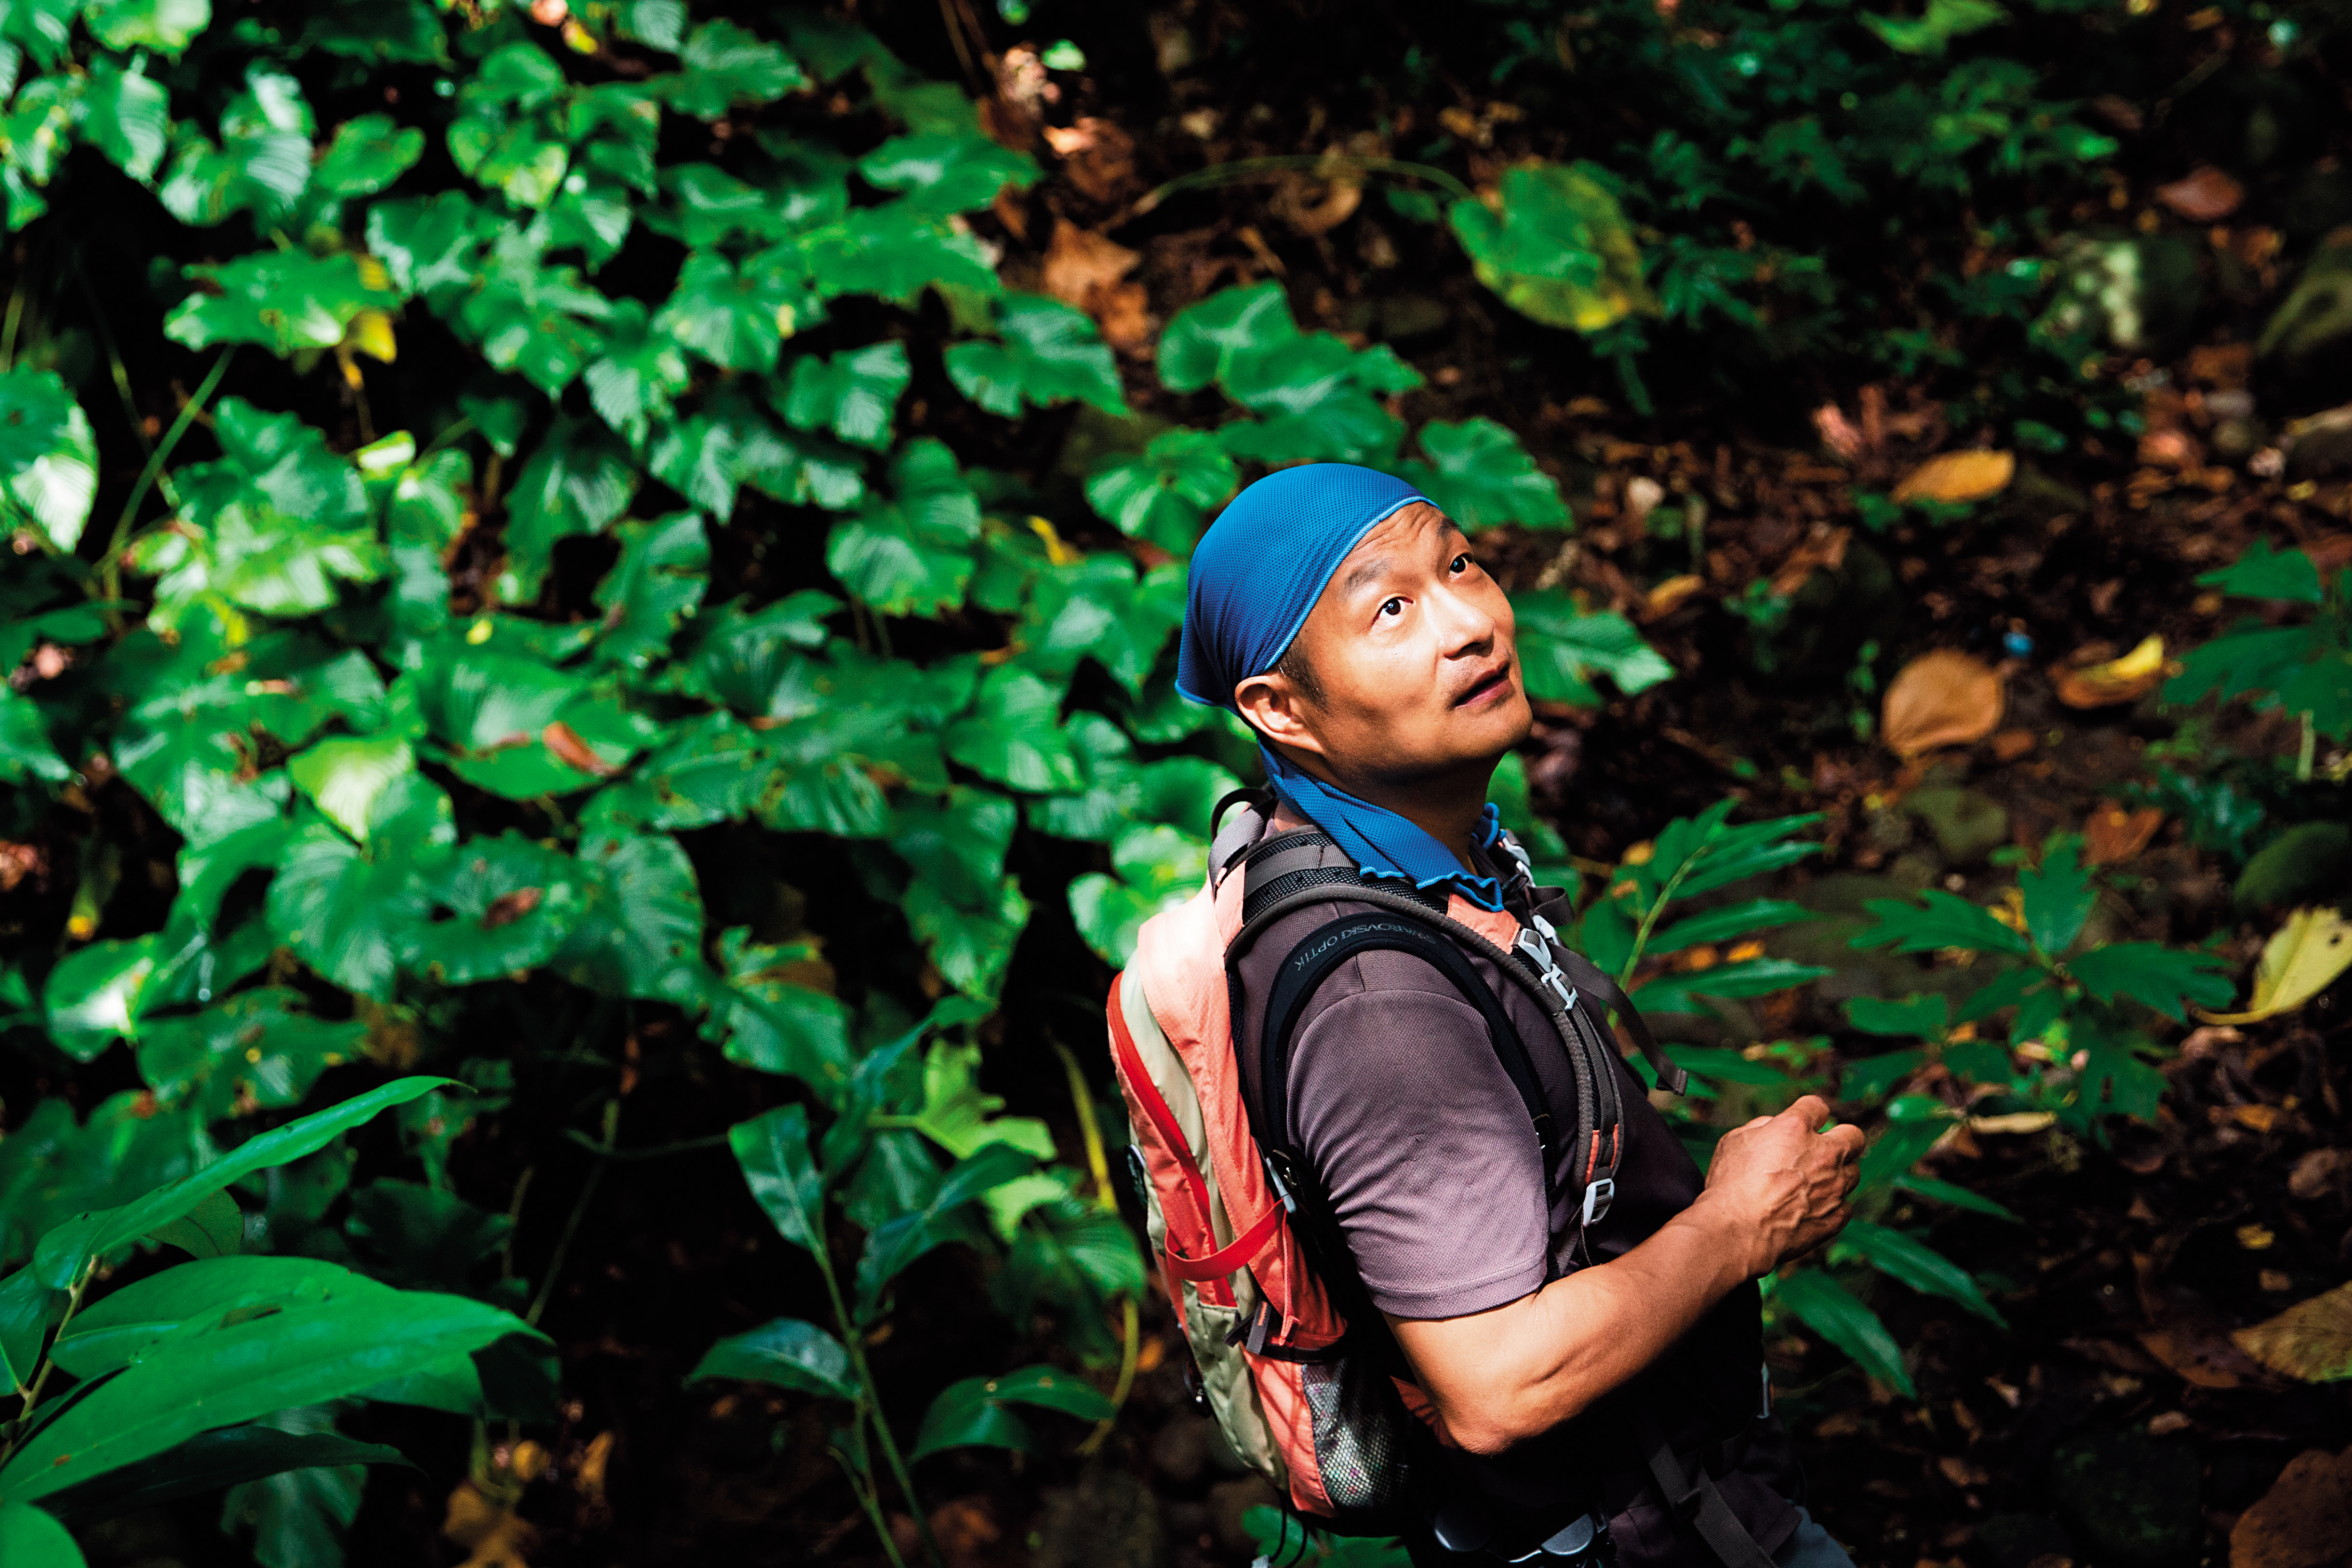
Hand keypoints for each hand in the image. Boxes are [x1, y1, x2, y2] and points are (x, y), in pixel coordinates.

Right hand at [1699, 1094, 1864, 1278]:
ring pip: (1853, 1173)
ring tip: (1811, 1185)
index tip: (1803, 1123)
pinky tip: (1810, 1209)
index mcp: (1795, 1128)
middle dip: (1841, 1139)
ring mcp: (1834, 1187)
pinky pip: (1845, 1206)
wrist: (1738, 1232)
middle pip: (1853, 1136)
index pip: (1817, 1107)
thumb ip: (1762, 1127)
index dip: (1809, 1114)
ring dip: (1837, 1174)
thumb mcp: (1735, 1141)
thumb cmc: (1730, 1185)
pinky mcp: (1836, 1217)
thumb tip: (1775, 1127)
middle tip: (1822, 1149)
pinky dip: (1831, 1205)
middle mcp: (1824, 1154)